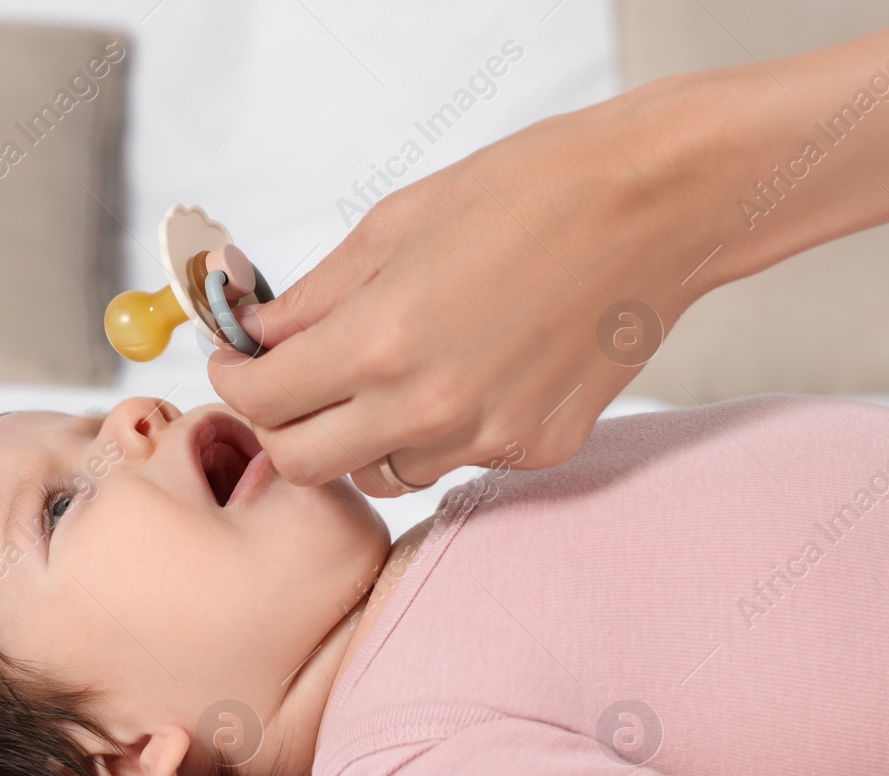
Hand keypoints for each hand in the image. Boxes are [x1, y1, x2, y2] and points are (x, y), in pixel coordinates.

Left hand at [207, 74, 755, 496]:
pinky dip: (444, 430)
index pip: (262, 401)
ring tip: (399, 369)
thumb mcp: (396, 222)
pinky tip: (474, 369)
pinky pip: (460, 462)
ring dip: (366, 434)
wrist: (656, 207)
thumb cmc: (531, 191)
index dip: (233, 380)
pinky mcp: (539, 451)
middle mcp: (430, 409)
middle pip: (306, 465)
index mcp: (382, 341)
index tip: (237, 362)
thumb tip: (255, 334)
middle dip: (282, 425)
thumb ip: (314, 295)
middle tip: (291, 383)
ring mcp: (490, 440)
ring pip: (384, 471)